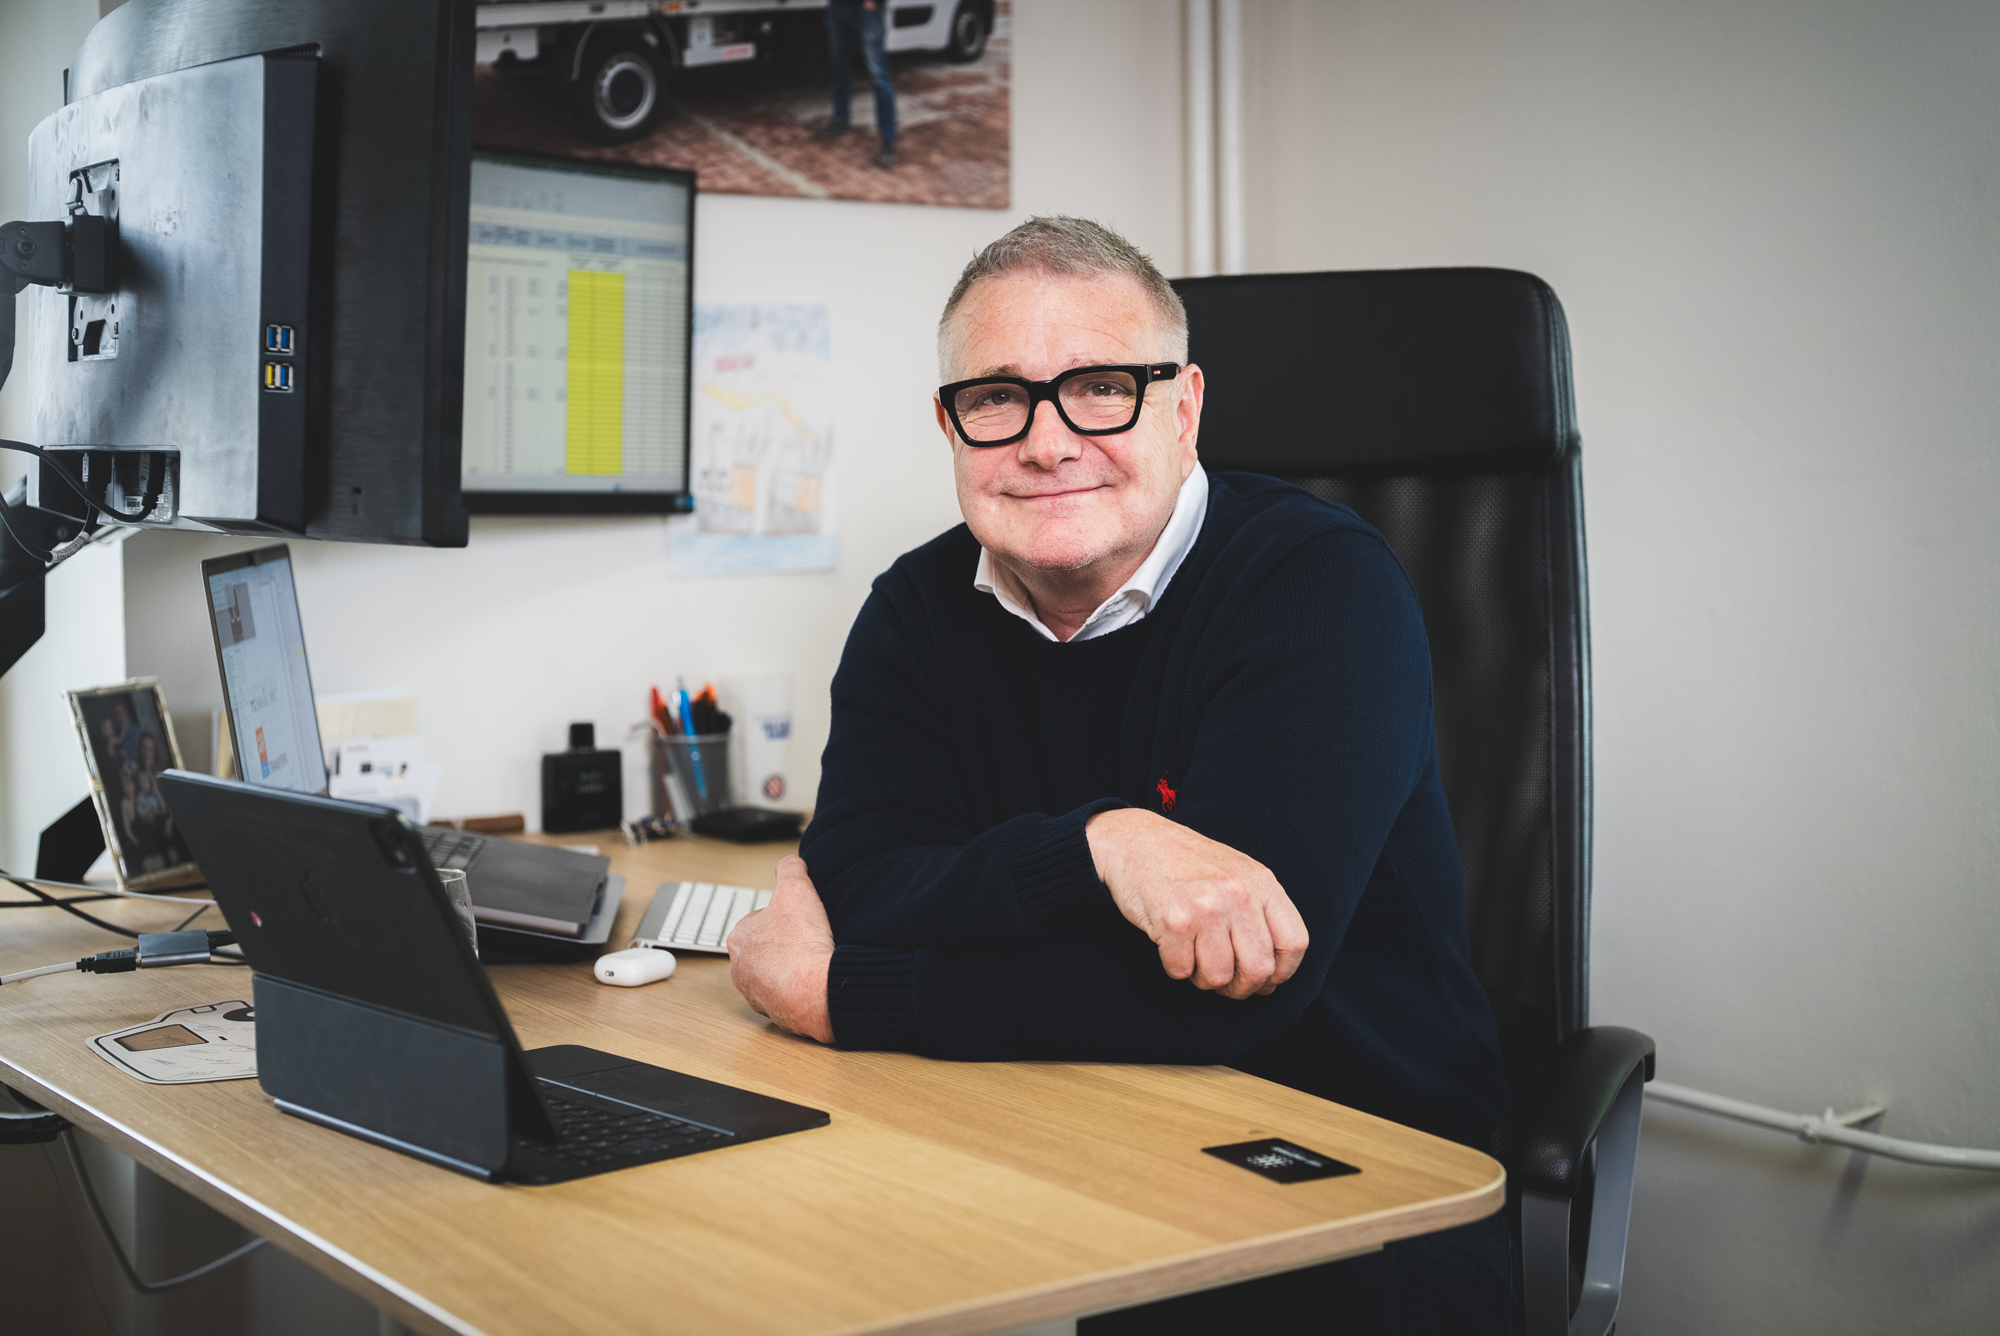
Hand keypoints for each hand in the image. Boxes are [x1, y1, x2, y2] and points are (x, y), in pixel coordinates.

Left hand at [726, 855, 835, 1042]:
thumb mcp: (796, 888)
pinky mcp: (774, 1014)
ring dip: (792, 968)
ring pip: (775, 974)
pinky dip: (800, 990)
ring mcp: (755, 994)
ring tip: (812, 962)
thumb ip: (789, 868)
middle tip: (809, 940)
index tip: (801, 919)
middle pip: (766, 948)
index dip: (785, 916)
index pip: (760, 919)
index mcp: (738, 937)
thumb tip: (789, 863)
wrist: (818, 991)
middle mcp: (740, 968)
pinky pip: (788, 997)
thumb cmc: (802, 944)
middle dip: (786, 944)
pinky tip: (814, 982)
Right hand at [1085, 809, 1308, 999]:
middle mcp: (1239, 893)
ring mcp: (1207, 906)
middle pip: (1259, 969)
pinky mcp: (1174, 920)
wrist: (1133, 840)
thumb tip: (1272, 978)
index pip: (1293, 943)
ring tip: (1192, 954)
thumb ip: (1260, 916)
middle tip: (1224, 981)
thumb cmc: (1186, 863)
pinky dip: (1174, 966)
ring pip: (1218, 977)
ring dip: (1202, 977)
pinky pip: (1182, 971)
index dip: (1280, 973)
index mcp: (1262, 881)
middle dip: (1240, 987)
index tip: (1263, 980)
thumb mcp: (1237, 874)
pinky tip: (1170, 943)